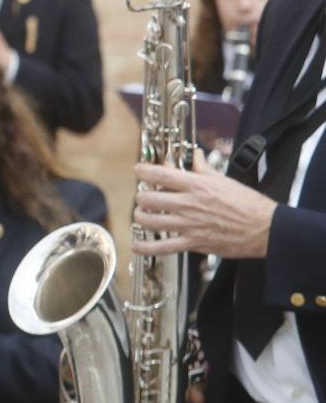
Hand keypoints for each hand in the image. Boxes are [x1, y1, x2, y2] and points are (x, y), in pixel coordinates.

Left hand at [131, 153, 276, 258]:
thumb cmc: (248, 203)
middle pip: (148, 198)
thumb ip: (203, 168)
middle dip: (141, 197)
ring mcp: (189, 224)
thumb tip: (195, 155)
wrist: (266, 228)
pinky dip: (146, 247)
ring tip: (142, 215)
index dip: (143, 171)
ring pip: (151, 221)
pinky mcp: (194, 242)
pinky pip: (163, 247)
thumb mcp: (224, 179)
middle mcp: (189, 204)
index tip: (138, 170)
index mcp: (196, 185)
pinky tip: (136, 245)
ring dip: (141, 217)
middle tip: (144, 197)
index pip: (159, 174)